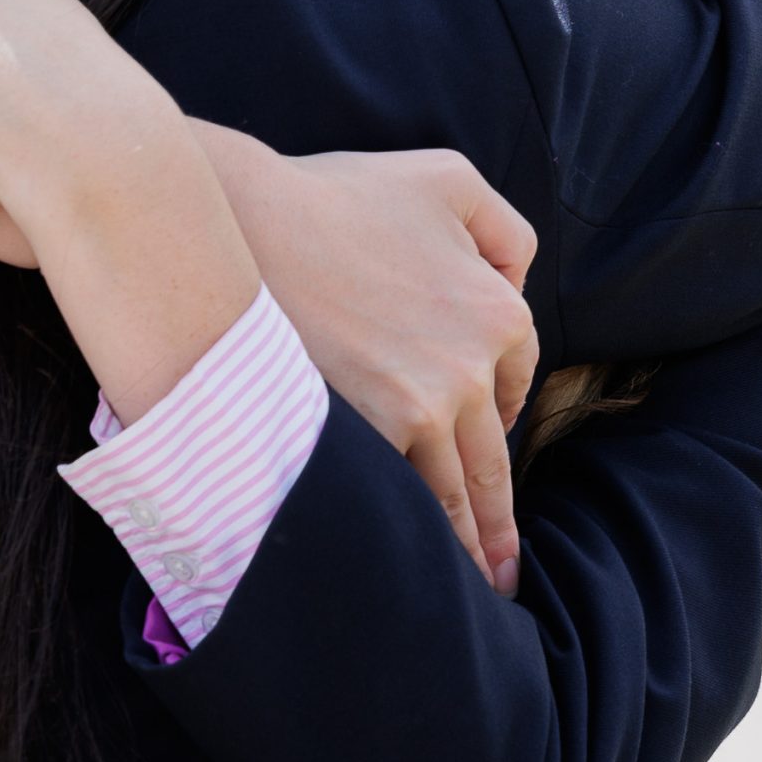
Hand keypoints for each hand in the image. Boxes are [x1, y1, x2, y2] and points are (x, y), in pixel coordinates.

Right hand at [201, 133, 536, 593]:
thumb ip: (504, 228)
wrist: (242, 222)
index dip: (496, 416)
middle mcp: (473, 366)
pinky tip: (411, 560)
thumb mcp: (445, 177)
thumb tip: (518, 283)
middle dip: (498, 523)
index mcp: (499, 310)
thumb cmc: (334, 196)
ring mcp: (423, 406)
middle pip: (490, 460)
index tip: (487, 450)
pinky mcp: (370, 430)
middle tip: (504, 570)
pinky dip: (413, 531)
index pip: (511, 386)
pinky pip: (403, 493)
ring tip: (472, 584)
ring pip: (452, 491)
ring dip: (468, 545)